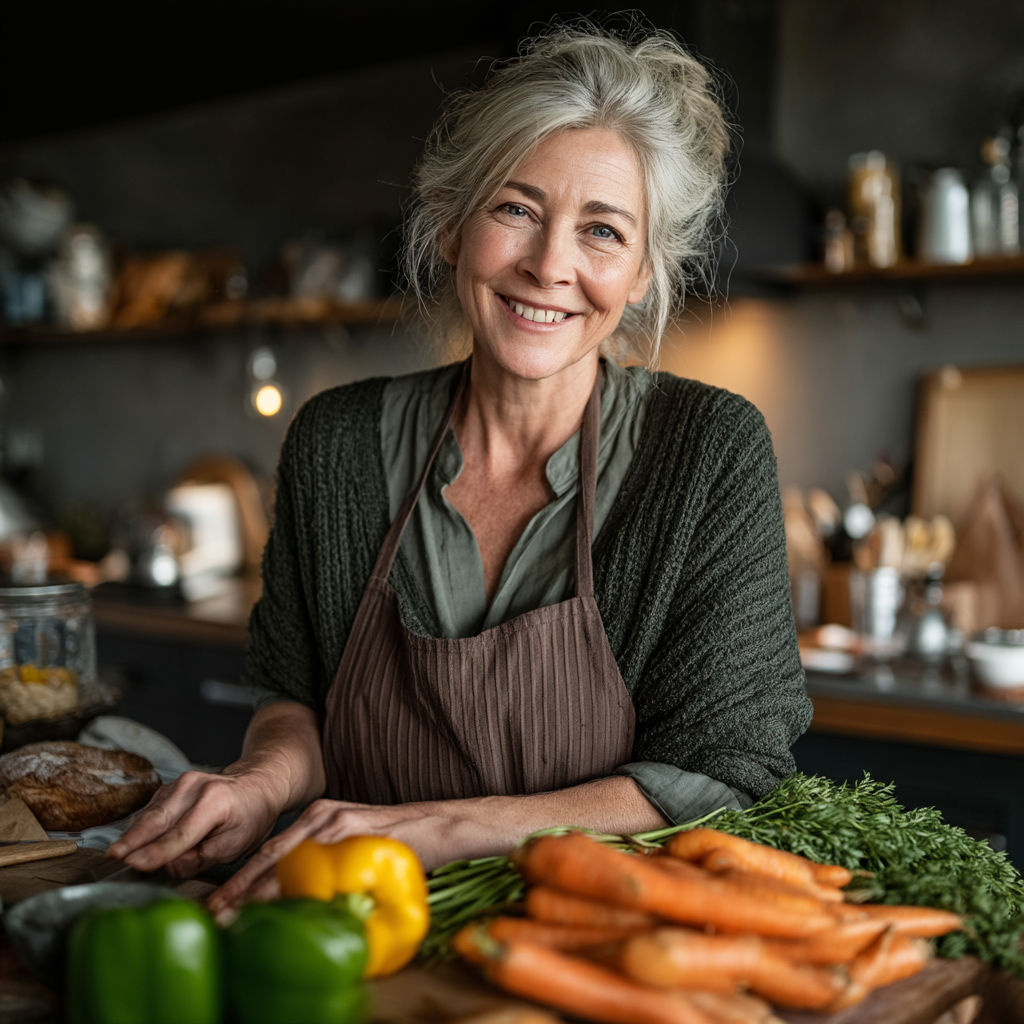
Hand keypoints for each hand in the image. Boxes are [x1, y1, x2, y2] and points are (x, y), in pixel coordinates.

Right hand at [108, 769, 285, 876]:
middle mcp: (195, 786)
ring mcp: (180, 783)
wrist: (255, 787)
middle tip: (112, 858)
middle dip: (133, 839)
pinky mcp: (169, 788)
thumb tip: (170, 866)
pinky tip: (129, 844)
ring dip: (132, 836)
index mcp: (216, 801)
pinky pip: (149, 810)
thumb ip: (202, 857)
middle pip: (158, 818)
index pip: (182, 832)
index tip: (135, 864)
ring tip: (115, 856)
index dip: (157, 851)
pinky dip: (138, 828)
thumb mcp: (236, 845)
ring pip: (149, 813)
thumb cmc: (248, 819)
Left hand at [207, 797, 470, 919]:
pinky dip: (294, 886)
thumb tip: (297, 894)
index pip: (271, 851)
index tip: (219, 904)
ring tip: (232, 914)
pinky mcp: (352, 834)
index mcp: (318, 817)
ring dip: (256, 890)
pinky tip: (279, 904)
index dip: (242, 879)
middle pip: (270, 855)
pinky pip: (316, 865)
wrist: (436, 826)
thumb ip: (326, 860)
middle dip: (238, 887)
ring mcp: (336, 823)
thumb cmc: (396, 842)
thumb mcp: (352, 845)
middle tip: (214, 913)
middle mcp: (321, 816)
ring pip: (286, 860)